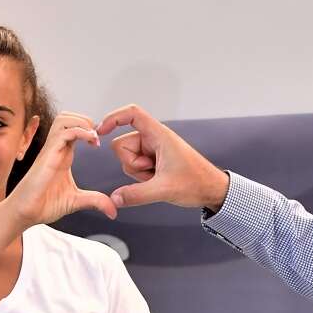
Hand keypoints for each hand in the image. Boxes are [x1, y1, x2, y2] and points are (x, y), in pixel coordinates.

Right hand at [7, 113, 116, 226]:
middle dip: (85, 119)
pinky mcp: (47, 156)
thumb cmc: (43, 204)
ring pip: (63, 119)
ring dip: (81, 122)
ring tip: (93, 136)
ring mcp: (51, 150)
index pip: (74, 128)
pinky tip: (91, 142)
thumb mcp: (76, 201)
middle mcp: (56, 148)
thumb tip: (112, 210)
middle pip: (67, 117)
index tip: (99, 143)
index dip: (89, 129)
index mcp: (63, 154)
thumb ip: (95, 201)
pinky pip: (63, 133)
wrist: (25, 213)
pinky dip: (80, 131)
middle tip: (97, 136)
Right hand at [96, 103, 229, 210]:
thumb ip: (137, 195)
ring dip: (137, 172)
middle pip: (122, 145)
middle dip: (131, 164)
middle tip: (152, 172)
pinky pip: (135, 167)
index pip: (132, 114)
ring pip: (127, 159)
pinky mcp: (154, 160)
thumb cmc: (196, 183)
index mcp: (159, 135)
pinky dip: (142, 177)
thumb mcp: (164, 190)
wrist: (212, 190)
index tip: (100, 131)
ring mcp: (153, 150)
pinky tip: (158, 181)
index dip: (113, 118)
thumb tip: (114, 198)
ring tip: (158, 178)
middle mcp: (154, 139)